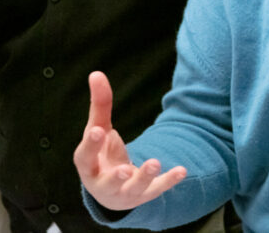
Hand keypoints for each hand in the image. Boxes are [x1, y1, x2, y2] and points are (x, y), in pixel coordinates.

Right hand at [74, 71, 186, 210]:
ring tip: (155, 163)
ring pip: (134, 188)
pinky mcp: (144, 195)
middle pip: (109, 182)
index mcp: (88, 165)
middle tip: (125, 169)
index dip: (91, 145)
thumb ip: (99, 105)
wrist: (110, 191)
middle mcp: (103, 183)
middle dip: (117, 176)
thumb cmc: (100, 155)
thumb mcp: (98, 130)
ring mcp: (124, 192)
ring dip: (144, 177)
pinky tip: (182, 170)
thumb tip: (96, 72)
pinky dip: (169, 180)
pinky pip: (157, 189)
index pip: (86, 157)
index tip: (98, 130)